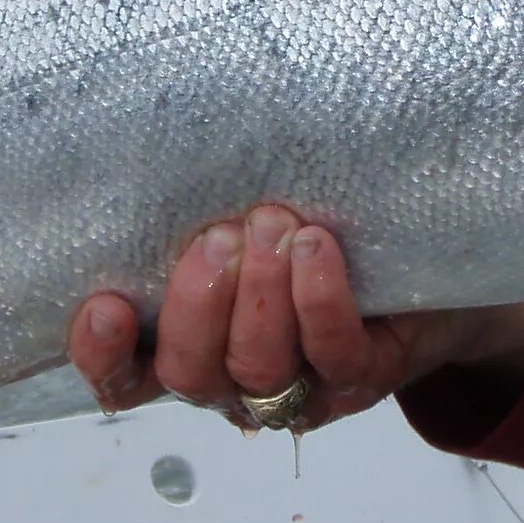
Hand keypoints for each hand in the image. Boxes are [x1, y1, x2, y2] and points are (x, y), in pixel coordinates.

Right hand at [65, 203, 523, 430]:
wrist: (420, 267)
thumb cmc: (312, 235)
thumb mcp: (242, 218)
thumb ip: (199, 206)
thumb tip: (162, 135)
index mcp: (191, 346)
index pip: (126, 378)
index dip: (103, 354)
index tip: (106, 304)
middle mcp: (235, 380)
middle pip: (190, 374)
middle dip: (197, 304)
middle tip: (218, 238)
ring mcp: (301, 387)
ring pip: (258, 369)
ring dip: (259, 296)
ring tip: (272, 224)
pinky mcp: (361, 377)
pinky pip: (334, 354)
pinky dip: (318, 300)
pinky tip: (316, 247)